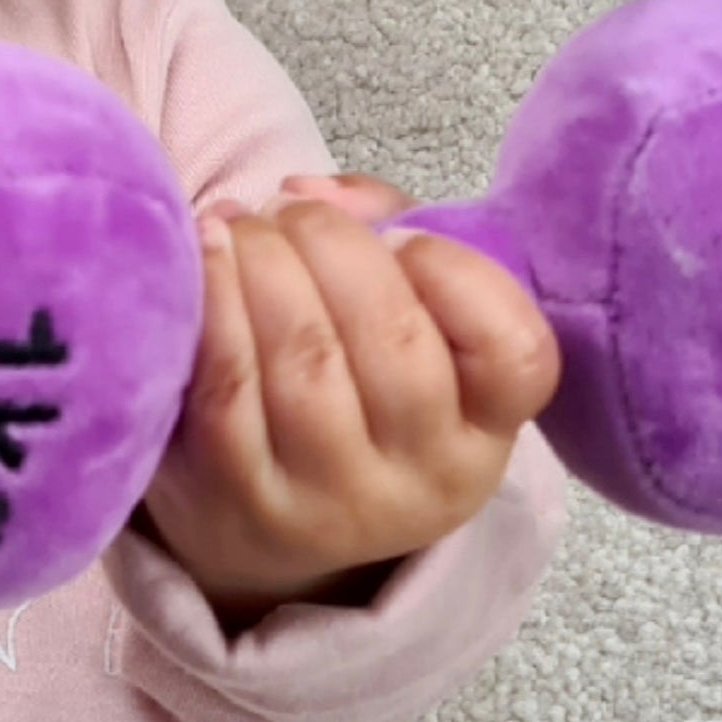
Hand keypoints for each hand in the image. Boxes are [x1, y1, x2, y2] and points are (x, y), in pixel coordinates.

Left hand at [136, 173, 561, 628]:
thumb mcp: (404, 326)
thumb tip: (316, 192)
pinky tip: (204, 258)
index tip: (404, 238)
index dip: (459, 273)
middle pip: (395, 340)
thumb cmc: (346, 392)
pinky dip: (214, 306)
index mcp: (486, 432)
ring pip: (307, 357)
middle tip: (290, 212)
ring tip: (239, 226)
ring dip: (265, 265)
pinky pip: (229, 386)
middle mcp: (424, 482)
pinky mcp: (245, 501)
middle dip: (333, 245)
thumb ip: (388, 233)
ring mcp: (334, 501)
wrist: (263, 529)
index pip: (517, 354)